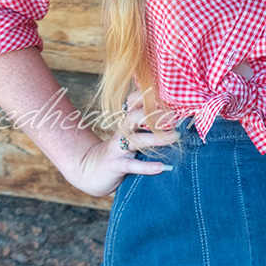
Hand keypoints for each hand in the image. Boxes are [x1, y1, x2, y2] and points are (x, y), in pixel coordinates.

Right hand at [63, 88, 179, 198]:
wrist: (89, 171)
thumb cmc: (117, 152)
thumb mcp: (130, 136)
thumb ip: (147, 127)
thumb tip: (177, 119)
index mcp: (126, 123)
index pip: (133, 103)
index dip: (147, 96)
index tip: (167, 95)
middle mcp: (122, 132)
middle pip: (134, 117)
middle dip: (154, 114)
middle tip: (175, 115)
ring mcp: (118, 148)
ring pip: (136, 139)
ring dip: (157, 138)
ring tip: (175, 137)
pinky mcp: (116, 165)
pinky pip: (132, 165)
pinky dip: (147, 166)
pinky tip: (162, 167)